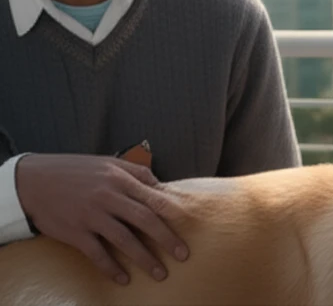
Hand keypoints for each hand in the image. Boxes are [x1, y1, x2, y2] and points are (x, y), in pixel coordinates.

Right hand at [15, 154, 188, 284]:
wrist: (32, 181)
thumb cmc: (74, 171)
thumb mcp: (107, 163)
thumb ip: (136, 173)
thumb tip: (162, 186)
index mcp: (119, 178)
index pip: (153, 197)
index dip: (173, 213)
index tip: (189, 225)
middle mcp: (108, 197)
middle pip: (144, 220)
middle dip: (166, 238)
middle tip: (183, 254)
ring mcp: (91, 215)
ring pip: (124, 239)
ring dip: (144, 258)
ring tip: (160, 272)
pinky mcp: (75, 232)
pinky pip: (96, 253)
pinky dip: (111, 267)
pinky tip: (123, 278)